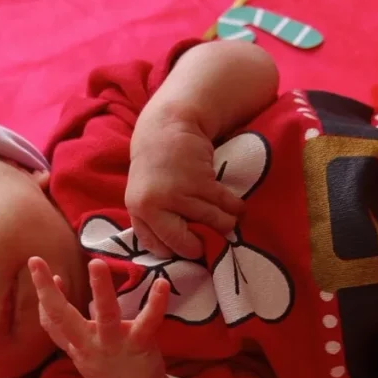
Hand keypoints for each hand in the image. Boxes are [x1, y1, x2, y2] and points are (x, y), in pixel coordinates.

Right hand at [29, 256, 170, 377]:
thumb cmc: (109, 369)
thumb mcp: (83, 351)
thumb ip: (72, 326)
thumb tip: (61, 290)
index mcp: (76, 345)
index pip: (51, 321)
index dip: (43, 295)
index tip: (41, 269)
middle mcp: (89, 345)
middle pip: (62, 317)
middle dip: (47, 290)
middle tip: (36, 260)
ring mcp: (113, 345)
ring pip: (105, 315)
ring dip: (100, 289)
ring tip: (96, 263)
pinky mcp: (139, 345)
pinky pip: (148, 322)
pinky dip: (156, 302)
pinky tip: (162, 283)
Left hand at [127, 107, 243, 258]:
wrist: (167, 125)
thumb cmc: (157, 165)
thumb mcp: (144, 194)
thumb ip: (155, 219)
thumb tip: (176, 251)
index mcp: (139, 211)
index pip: (157, 246)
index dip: (175, 251)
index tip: (189, 249)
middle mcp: (154, 206)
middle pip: (182, 243)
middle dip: (199, 247)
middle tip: (211, 243)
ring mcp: (177, 193)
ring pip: (209, 222)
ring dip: (224, 224)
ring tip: (229, 223)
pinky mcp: (200, 181)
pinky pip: (223, 203)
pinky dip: (234, 208)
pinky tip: (237, 208)